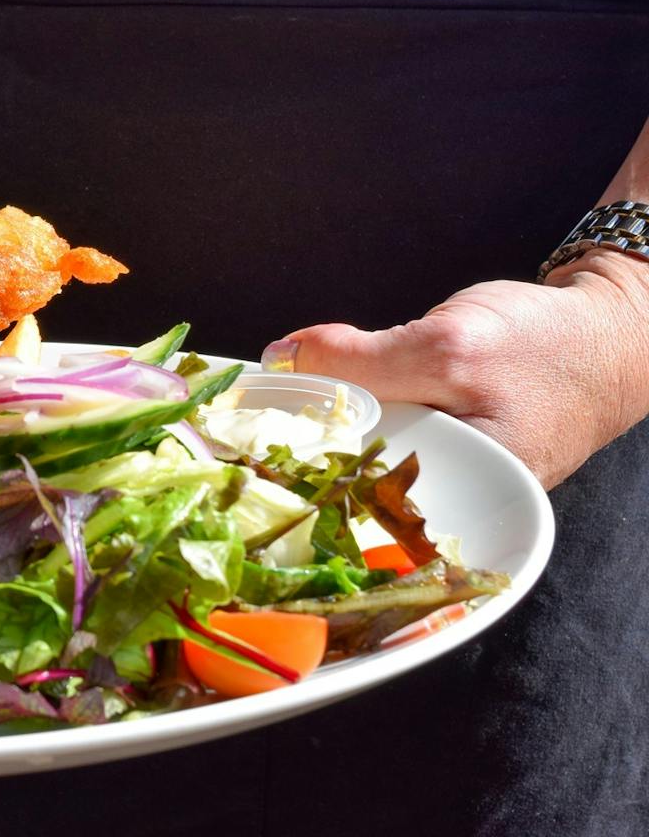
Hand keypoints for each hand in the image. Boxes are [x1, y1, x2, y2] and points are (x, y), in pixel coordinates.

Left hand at [261, 250, 648, 487]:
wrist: (608, 331)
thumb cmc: (546, 345)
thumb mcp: (448, 346)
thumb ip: (364, 361)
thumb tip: (279, 358)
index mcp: (457, 503)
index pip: (353, 512)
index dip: (290, 483)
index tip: (236, 451)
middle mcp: (447, 506)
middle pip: (346, 490)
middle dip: (298, 453)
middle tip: (244, 421)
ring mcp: (442, 480)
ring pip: (355, 459)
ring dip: (321, 428)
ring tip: (278, 404)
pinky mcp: (438, 451)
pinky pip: (375, 440)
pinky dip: (349, 415)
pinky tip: (322, 396)